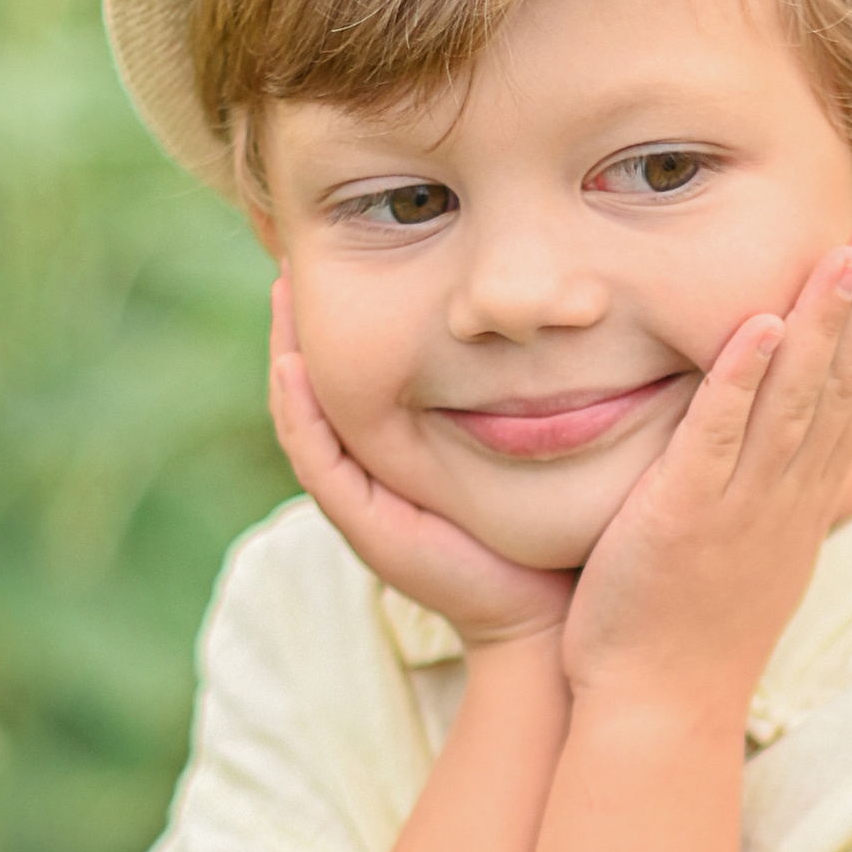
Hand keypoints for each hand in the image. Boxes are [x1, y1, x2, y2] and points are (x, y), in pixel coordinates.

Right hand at [268, 277, 573, 651]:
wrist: (545, 611)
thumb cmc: (551, 525)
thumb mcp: (539, 434)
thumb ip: (533, 383)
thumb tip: (568, 304)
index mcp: (400, 446)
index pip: (359, 364)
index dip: (344, 307)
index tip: (349, 241)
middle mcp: (372, 467)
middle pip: (317, 378)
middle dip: (301, 316)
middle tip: (292, 245)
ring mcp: (361, 498)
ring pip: (304, 412)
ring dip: (286, 348)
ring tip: (283, 285)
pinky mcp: (367, 525)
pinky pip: (318, 460)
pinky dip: (299, 411)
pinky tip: (293, 363)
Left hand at [560, 220, 851, 723]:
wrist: (659, 712)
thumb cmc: (688, 637)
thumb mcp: (745, 556)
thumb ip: (760, 495)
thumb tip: (775, 453)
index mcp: (800, 504)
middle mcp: (786, 498)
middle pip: (841, 386)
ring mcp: (742, 506)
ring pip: (796, 399)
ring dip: (823, 321)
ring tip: (846, 251)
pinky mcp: (686, 516)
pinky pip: (720, 436)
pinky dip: (742, 378)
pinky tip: (758, 321)